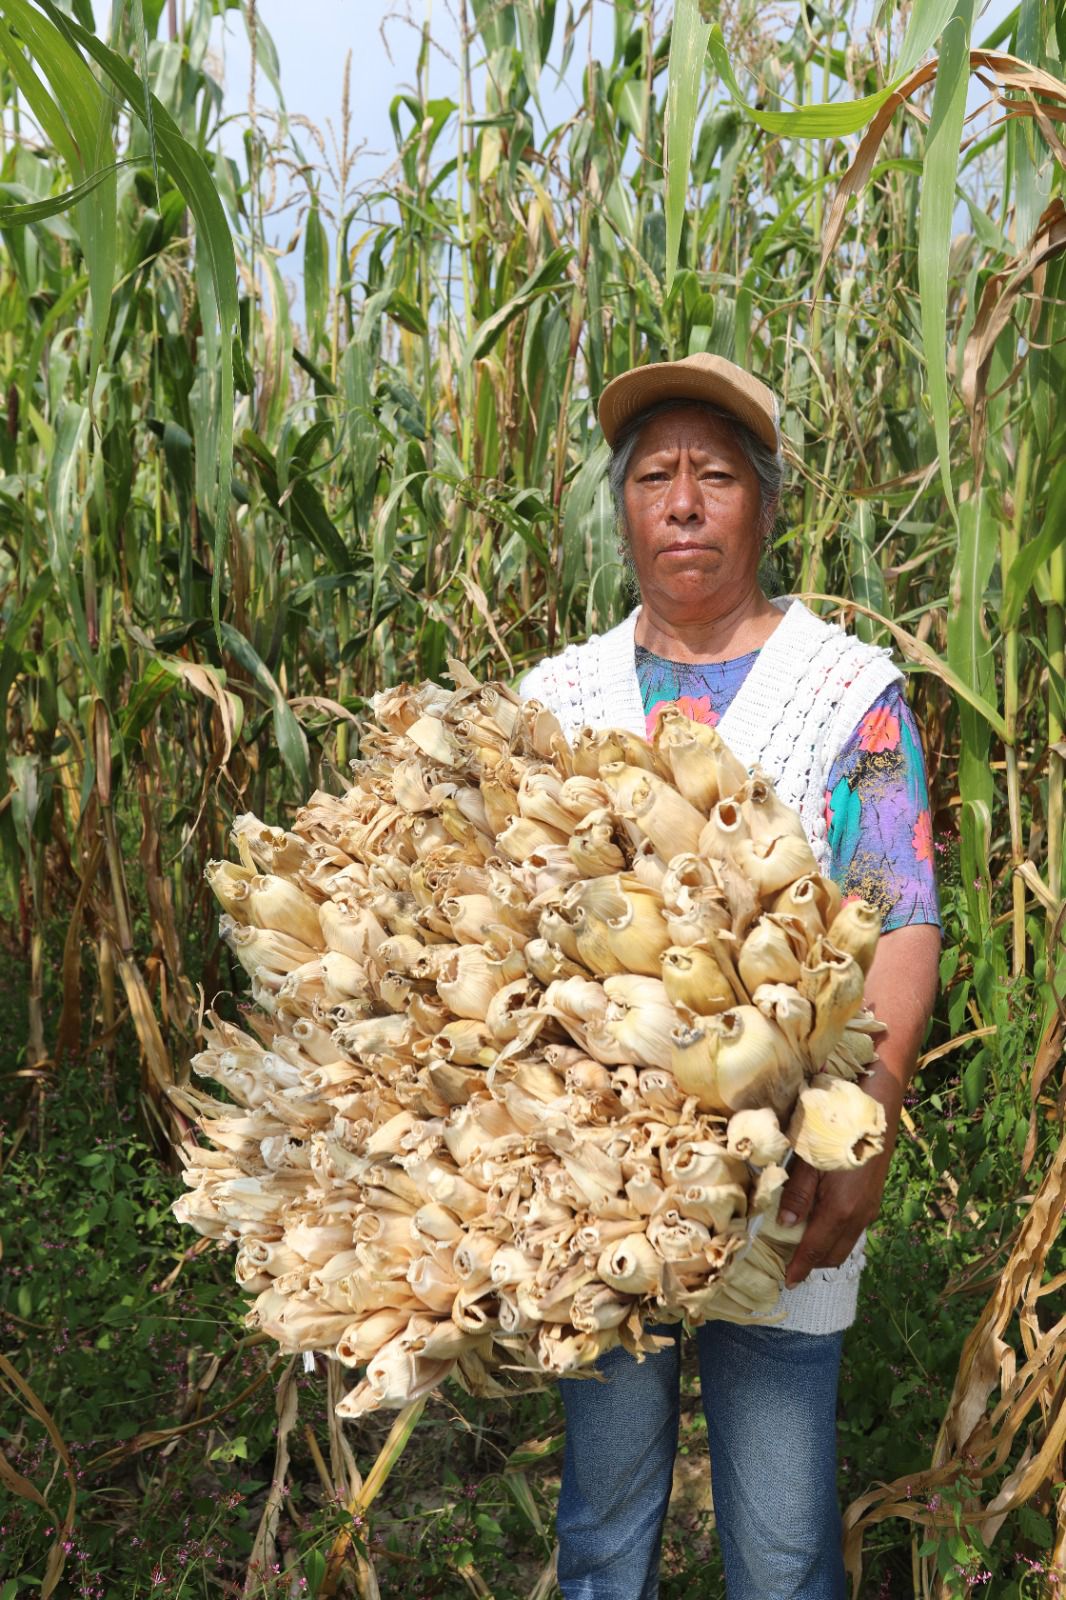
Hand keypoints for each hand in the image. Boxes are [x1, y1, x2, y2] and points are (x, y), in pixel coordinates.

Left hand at [778, 1146, 892, 1287]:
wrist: (876, 1118)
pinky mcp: (872, 1203)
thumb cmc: (836, 1135)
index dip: (800, 1267)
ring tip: (802, 1248)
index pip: (815, 1249)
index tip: (787, 1282)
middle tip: (789, 1263)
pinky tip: (821, 1226)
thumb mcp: (809, 1161)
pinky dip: (835, 1238)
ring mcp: (868, 1211)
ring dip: (824, 1252)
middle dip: (812, 1264)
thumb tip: (786, 1225)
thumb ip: (797, 1194)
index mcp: (838, 1211)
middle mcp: (857, 1218)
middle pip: (833, 1255)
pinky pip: (852, 1232)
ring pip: (844, 1245)